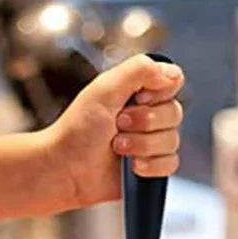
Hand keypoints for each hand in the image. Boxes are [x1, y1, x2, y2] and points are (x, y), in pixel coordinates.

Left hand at [47, 54, 184, 209]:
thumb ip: (140, 69)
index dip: (158, 92)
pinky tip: (131, 167)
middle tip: (117, 125)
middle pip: (175, 112)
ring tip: (116, 147)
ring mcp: (147, 144)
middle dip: (145, 121)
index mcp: (137, 93)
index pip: (173, 82)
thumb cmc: (77, 130)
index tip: (135, 98)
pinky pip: (170, 164)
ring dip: (142, 144)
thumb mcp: (105, 88)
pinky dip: (152, 165)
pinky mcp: (148, 169)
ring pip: (172, 140)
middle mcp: (146, 117)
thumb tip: (170, 73)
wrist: (63, 168)